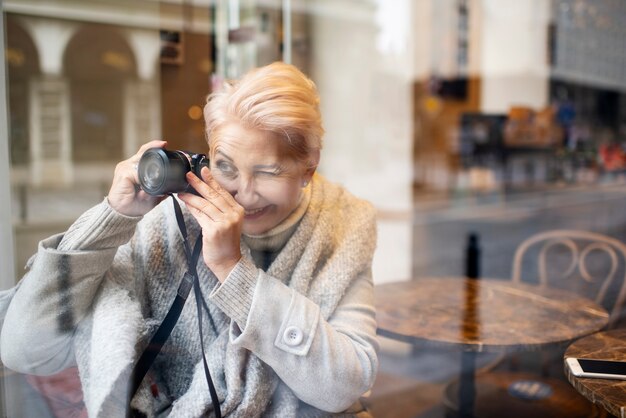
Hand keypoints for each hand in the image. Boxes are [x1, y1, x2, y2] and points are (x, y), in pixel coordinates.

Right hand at [107, 140, 167, 216]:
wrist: (124, 213)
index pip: (144, 153)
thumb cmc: (135, 203)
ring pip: (140, 161)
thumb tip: (172, 187)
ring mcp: (124, 168)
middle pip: (142, 152)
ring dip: (149, 167)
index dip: (153, 147)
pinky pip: (137, 173)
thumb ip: (161, 189)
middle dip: (153, 148)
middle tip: (164, 145)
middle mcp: (128, 165)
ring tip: (154, 175)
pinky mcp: (123, 174)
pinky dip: (144, 178)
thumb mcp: (152, 195)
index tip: (164, 144)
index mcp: (134, 168)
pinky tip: (145, 185)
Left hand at [178, 167, 243, 281]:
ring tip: (181, 189)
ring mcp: (225, 222)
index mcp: (238, 211)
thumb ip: (217, 210)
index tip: (204, 170)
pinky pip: (200, 215)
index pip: (223, 192)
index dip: (212, 181)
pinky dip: (191, 207)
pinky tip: (185, 202)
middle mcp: (233, 215)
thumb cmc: (225, 243)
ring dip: (191, 196)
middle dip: (200, 183)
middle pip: (214, 195)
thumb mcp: (226, 223)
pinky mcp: (214, 230)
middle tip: (189, 174)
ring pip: (205, 204)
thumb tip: (201, 195)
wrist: (227, 262)